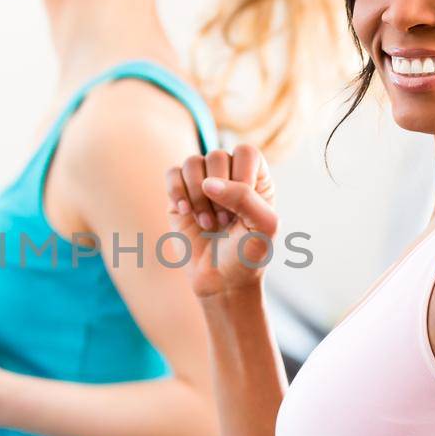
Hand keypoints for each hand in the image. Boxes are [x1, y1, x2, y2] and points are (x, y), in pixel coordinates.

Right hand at [165, 144, 278, 298]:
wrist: (221, 282)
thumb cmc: (248, 255)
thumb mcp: (263, 227)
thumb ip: (244, 197)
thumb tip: (208, 183)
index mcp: (255, 178)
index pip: (246, 153)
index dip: (241, 176)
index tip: (243, 208)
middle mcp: (229, 176)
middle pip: (216, 156)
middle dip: (219, 194)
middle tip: (224, 222)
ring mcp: (202, 184)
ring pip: (192, 163)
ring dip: (198, 196)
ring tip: (207, 223)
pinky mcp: (179, 195)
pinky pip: (172, 173)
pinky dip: (177, 192)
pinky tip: (186, 213)